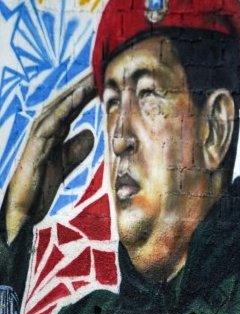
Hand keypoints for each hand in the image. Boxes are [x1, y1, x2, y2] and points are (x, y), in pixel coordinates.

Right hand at [5, 73, 96, 242]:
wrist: (21, 209)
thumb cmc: (40, 187)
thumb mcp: (64, 164)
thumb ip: (75, 149)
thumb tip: (89, 133)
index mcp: (51, 133)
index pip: (71, 107)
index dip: (87, 93)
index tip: (106, 79)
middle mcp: (43, 130)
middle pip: (64, 101)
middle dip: (81, 85)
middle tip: (101, 67)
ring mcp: (37, 136)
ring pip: (57, 106)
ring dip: (75, 90)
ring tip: (92, 76)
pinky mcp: (34, 146)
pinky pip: (51, 122)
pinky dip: (64, 108)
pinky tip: (78, 97)